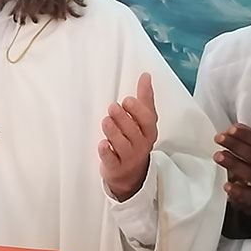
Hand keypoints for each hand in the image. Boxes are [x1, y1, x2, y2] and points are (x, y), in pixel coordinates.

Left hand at [98, 72, 156, 200]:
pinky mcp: (115, 168)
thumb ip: (144, 99)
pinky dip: (106, 152)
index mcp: (148, 132)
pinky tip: (102, 144)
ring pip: (122, 145)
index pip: (147, 121)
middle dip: (124, 119)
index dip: (138, 110)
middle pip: (134, 132)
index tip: (127, 100)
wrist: (131, 175)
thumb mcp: (143, 121)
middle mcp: (140, 145)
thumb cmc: (136, 141)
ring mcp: (128, 158)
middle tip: (113, 107)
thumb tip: (145, 76)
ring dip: (114, 132)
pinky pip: (111, 161)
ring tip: (105, 120)